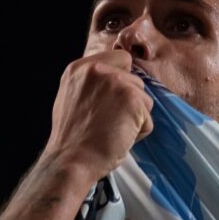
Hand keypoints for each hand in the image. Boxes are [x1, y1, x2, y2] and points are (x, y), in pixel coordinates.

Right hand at [42, 50, 153, 182]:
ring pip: (144, 98)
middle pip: (135, 79)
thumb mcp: (72, 97)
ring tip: (113, 131)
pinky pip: (148, 118)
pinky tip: (120, 138)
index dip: (122, 80)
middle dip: (129, 101)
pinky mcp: (133, 100)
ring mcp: (117, 82)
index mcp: (81, 67)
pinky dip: (139, 132)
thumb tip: (116, 81)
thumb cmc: (72, 138)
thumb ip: (92, 84)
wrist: (71, 161)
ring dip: (135, 117)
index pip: (120, 59)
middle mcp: (99, 69)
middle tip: (109, 121)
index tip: (112, 101)